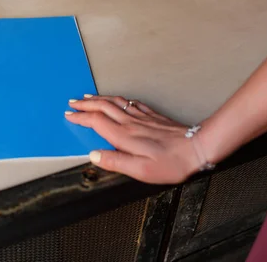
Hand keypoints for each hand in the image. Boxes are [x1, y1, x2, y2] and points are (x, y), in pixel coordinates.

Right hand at [65, 95, 201, 183]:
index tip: (69, 115)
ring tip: (88, 97)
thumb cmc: (171, 163)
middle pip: (102, 108)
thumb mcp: (140, 170)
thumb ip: (115, 162)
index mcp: (124, 136)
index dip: (81, 118)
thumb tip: (93, 155)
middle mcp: (130, 123)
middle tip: (72, 102)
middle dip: (85, 104)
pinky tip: (119, 100)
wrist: (197, 148)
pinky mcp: (152, 116)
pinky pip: (131, 103)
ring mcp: (141, 117)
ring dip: (99, 99)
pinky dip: (119, 99)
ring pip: (115, 102)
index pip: (96, 122)